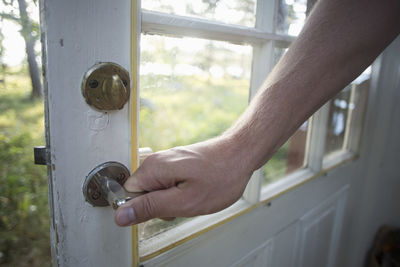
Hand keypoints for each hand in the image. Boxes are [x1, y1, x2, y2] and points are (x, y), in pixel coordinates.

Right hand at [114, 136, 252, 225]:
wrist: (240, 155)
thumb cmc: (219, 177)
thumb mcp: (184, 201)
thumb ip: (150, 208)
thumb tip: (121, 215)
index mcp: (152, 169)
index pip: (127, 196)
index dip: (144, 209)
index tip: (165, 209)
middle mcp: (156, 161)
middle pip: (142, 194)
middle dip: (160, 205)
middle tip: (182, 203)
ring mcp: (166, 161)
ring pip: (156, 191)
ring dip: (171, 200)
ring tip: (192, 195)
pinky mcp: (175, 164)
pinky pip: (167, 185)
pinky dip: (179, 192)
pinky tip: (195, 189)